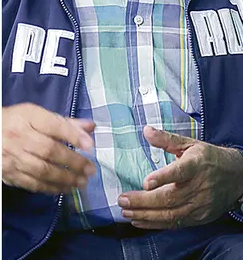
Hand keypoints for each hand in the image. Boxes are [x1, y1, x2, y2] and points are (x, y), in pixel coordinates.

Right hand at [2, 103, 96, 193]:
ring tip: (81, 182)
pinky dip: (50, 188)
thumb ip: (63, 122)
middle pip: (49, 150)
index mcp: (26, 116)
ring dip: (65, 178)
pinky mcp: (7, 172)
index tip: (90, 146)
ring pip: (42, 170)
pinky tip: (63, 188)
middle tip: (90, 169)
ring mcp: (11, 155)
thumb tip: (90, 127)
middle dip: (73, 162)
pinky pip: (31, 183)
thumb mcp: (35, 115)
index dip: (72, 135)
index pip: (52, 125)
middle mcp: (17, 135)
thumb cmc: (13, 122)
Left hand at [118, 126, 242, 229]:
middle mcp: (199, 187)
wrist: (238, 177)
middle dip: (143, 201)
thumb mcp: (190, 144)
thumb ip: (167, 139)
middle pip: (170, 198)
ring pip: (171, 214)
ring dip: (146, 215)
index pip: (179, 172)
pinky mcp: (200, 217)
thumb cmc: (209, 159)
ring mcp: (200, 205)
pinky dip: (156, 224)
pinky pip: (176, 224)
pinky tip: (139, 221)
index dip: (162, 178)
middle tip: (122, 199)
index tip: (145, 182)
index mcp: (196, 165)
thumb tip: (146, 130)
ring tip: (125, 212)